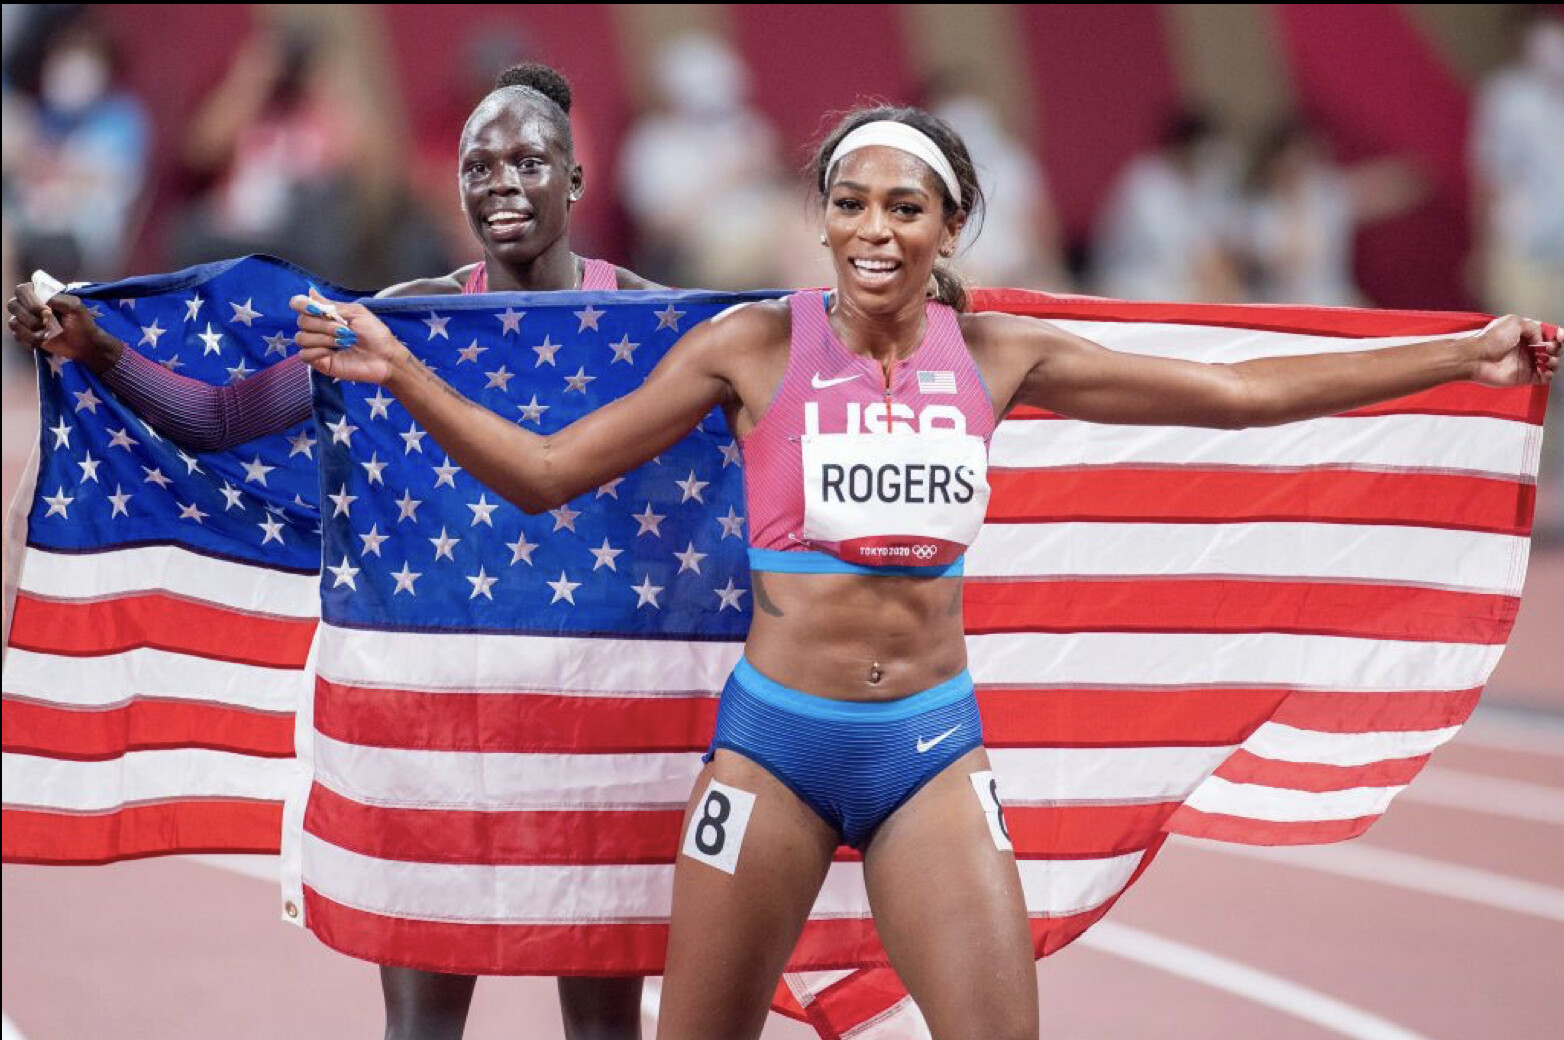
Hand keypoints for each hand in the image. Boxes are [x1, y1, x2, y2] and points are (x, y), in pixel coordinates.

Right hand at [6, 282, 123, 373]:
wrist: (84, 344)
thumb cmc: (80, 322)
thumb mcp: (75, 306)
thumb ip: (59, 299)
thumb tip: (42, 302)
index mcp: (38, 294)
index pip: (21, 290)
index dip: (30, 300)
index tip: (45, 309)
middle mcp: (27, 305)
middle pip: (13, 305)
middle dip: (30, 317)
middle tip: (46, 323)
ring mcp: (24, 321)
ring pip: (13, 321)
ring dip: (31, 329)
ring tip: (46, 333)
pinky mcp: (24, 335)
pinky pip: (17, 335)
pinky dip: (30, 339)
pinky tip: (42, 340)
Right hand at [290, 288, 410, 384]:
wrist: (385, 357)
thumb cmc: (374, 333)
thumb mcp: (356, 313)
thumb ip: (332, 305)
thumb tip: (310, 292)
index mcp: (325, 315)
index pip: (299, 305)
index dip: (301, 304)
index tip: (315, 309)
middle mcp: (318, 329)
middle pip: (301, 322)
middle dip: (323, 325)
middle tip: (345, 330)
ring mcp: (317, 346)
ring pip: (301, 338)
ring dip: (323, 338)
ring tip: (343, 342)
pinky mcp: (320, 362)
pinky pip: (304, 355)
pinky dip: (317, 351)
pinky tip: (332, 353)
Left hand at [1466, 315, 1559, 387]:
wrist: (1476, 357)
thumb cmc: (1490, 340)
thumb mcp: (1514, 322)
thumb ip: (1533, 327)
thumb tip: (1541, 339)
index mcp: (1524, 335)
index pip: (1547, 336)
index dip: (1557, 336)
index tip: (1560, 336)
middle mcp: (1525, 349)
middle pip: (1551, 350)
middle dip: (1555, 348)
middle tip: (1548, 348)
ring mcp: (1525, 364)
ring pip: (1549, 364)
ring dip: (1554, 361)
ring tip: (1547, 359)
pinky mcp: (1523, 377)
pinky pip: (1542, 378)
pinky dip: (1548, 375)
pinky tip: (1546, 371)